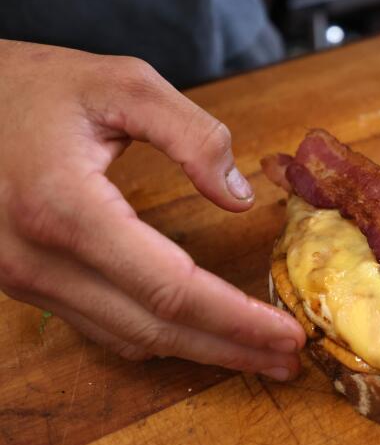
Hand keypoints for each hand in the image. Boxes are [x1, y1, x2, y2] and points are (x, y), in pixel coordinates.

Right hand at [0, 40, 304, 379]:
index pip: (170, 288)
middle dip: (230, 348)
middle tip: (288, 361)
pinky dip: (159, 336)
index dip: (236, 317)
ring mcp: (24, 278)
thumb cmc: (36, 87)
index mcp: (64, 207)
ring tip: (257, 354)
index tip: (288, 333)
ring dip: (199, 350)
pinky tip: (199, 333)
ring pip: (128, 338)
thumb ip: (192, 135)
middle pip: (155, 328)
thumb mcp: (123, 84)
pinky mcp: (25, 281)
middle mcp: (37, 258)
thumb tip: (238, 199)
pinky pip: (101, 326)